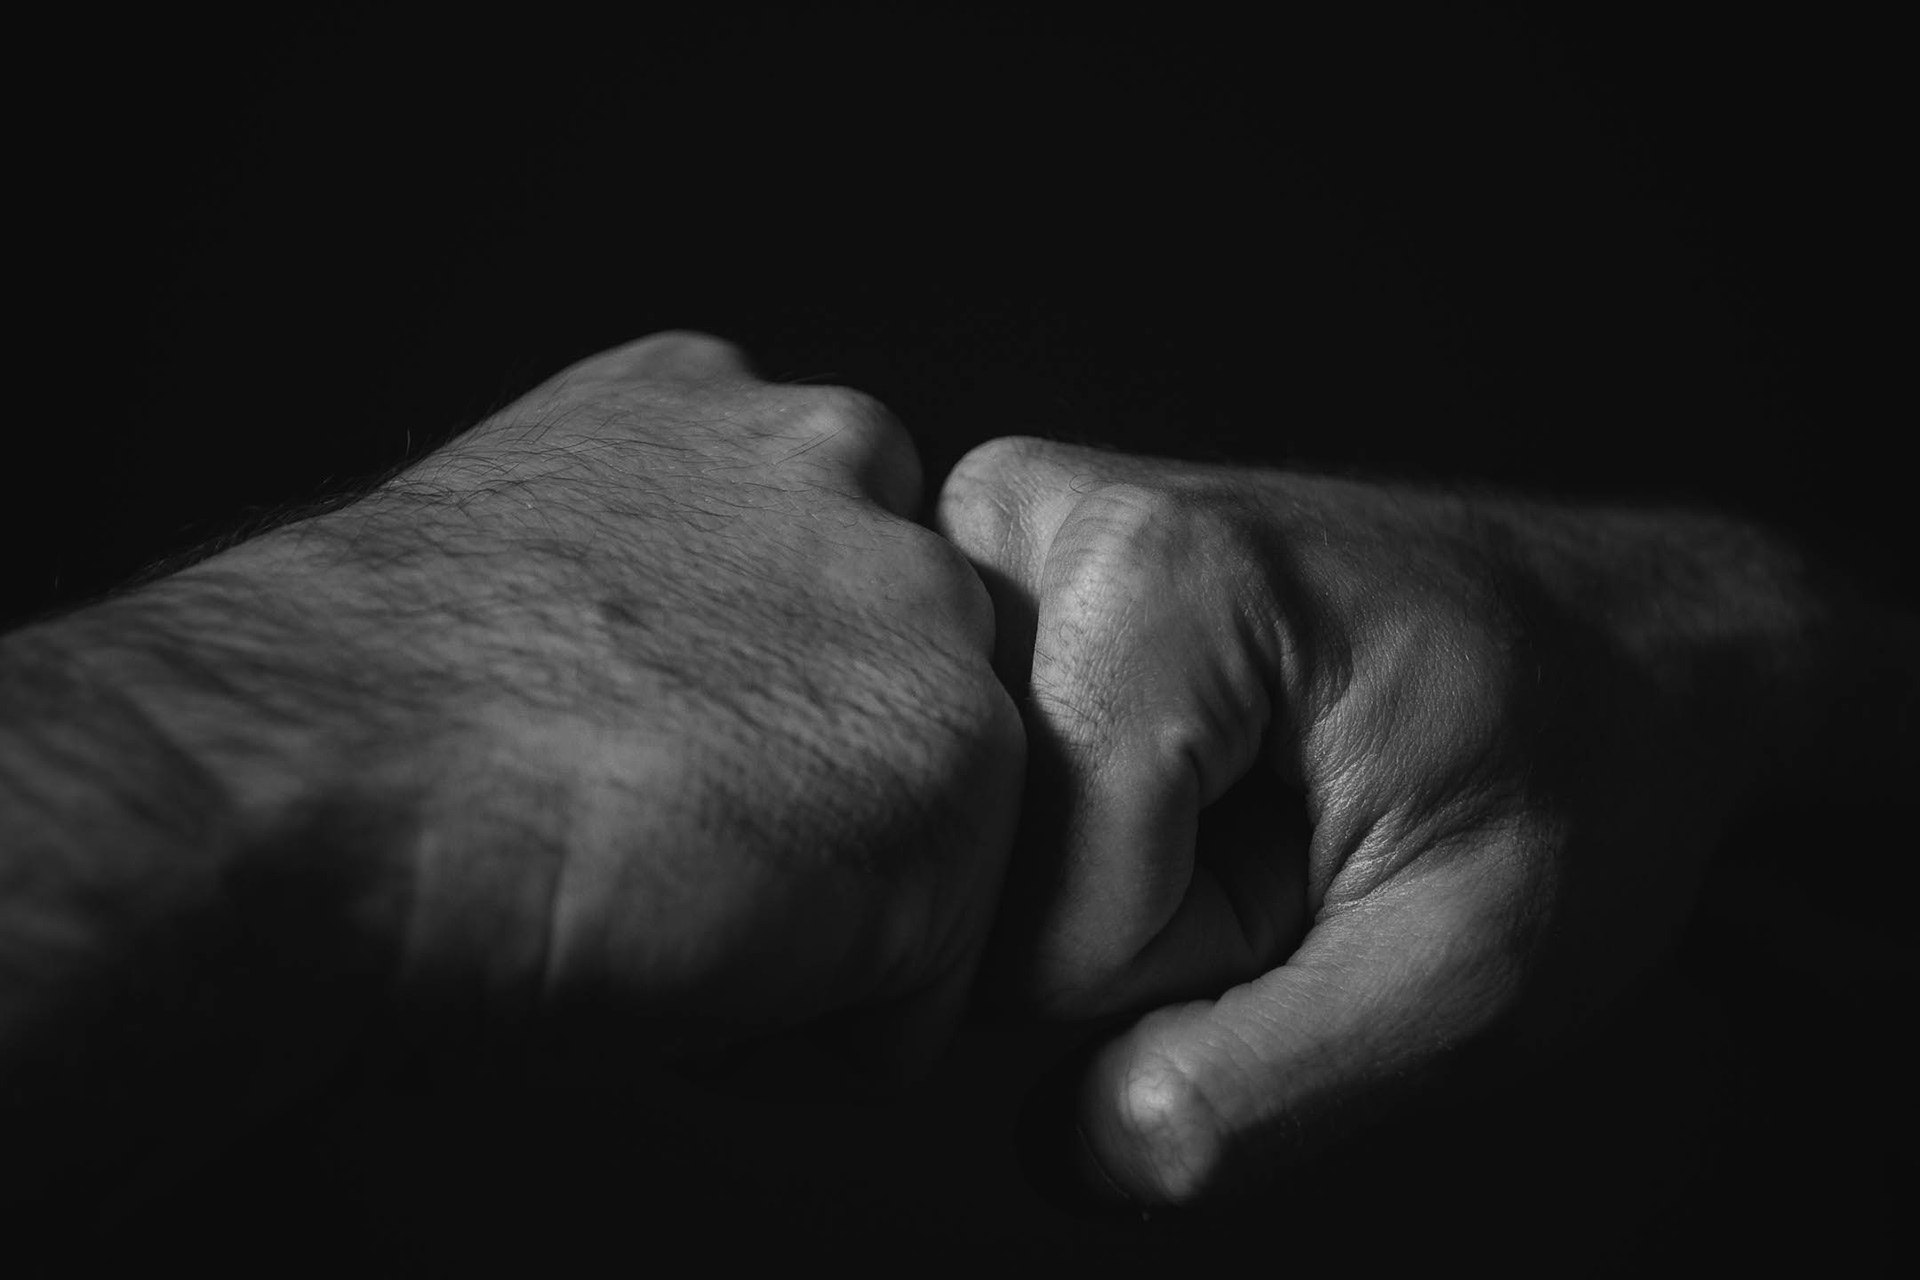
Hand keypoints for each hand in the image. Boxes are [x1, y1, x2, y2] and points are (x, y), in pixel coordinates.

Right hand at [4, 334, 1022, 1120]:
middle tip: (657, 843)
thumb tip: (693, 700)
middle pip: (895, 698)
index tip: (655, 769)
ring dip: (816, 909)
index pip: (831, 583)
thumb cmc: (362, 713)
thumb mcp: (532, 566)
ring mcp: (925, 611)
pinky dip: (809, 1036)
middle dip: (806, 795)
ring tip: (661, 906)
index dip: (750, 718)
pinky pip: (911, 995)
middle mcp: (851, 468)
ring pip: (924, 838)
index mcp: (730, 411)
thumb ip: (660, 585)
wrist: (325, 778)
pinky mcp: (961, 769)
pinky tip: (683, 980)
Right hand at [937, 436, 1837, 1203]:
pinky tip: (1171, 764)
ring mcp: (996, 535)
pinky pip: (959, 786)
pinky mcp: (990, 568)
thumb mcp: (1470, 972)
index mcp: (1148, 581)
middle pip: (975, 884)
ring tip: (1241, 795)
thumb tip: (1071, 1149)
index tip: (1316, 872)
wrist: (1621, 642)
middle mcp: (1029, 522)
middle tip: (1279, 833)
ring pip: (956, 839)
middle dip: (1122, 917)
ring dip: (1089, 869)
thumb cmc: (1576, 773)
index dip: (1196, 967)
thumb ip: (1263, 1087)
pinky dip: (1063, 822)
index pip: (1046, 945)